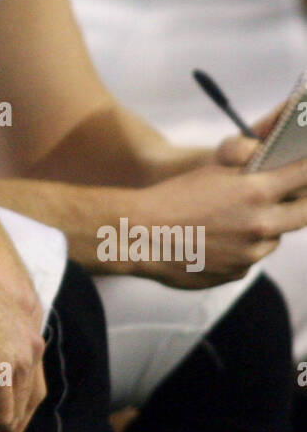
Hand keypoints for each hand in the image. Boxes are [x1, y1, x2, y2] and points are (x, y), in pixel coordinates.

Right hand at [132, 154, 306, 287]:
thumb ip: (247, 163)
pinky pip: (251, 256)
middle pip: (304, 214)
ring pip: (274, 237)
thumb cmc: (173, 198)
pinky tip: (217, 238)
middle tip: (292, 193)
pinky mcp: (238, 273)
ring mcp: (251, 254)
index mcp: (256, 192)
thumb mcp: (212, 170)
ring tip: (235, 217)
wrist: (141, 236)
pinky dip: (243, 247)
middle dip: (301, 201)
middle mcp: (261, 225)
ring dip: (266, 226)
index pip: (303, 176)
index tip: (305, 165)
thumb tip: (267, 158)